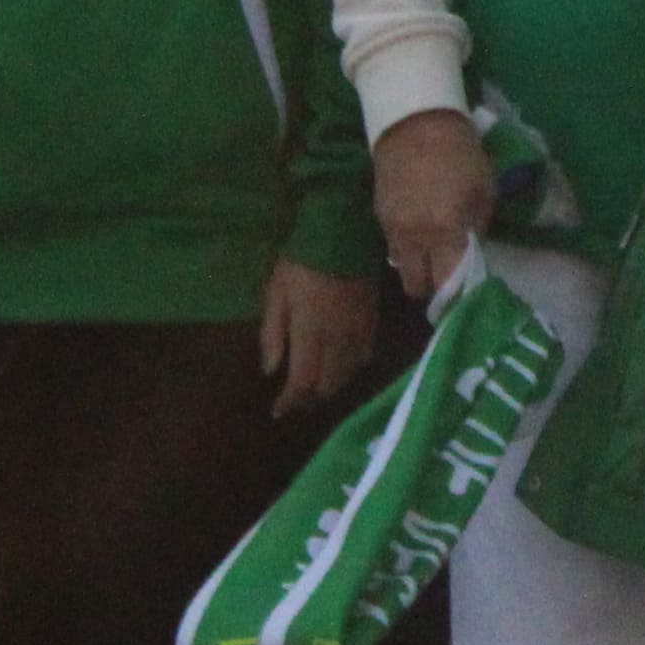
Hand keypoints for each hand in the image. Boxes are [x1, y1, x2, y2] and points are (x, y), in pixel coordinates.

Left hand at [264, 257, 383, 415]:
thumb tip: (271, 371)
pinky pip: (365, 357)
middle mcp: (338, 339)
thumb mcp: (276, 293)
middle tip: (296, 401)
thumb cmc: (302, 262)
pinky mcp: (373, 321)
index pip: (303, 381)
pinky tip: (342, 367)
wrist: (344, 232)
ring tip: (316, 388)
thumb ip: (273, 334)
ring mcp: (359, 331)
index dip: (291, 402)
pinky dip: (351, 370)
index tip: (278, 412)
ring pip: (348, 375)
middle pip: (328, 384)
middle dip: (310, 398)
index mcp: (311, 333)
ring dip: (330, 387)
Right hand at [369, 107, 495, 308]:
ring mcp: (391, 229)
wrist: (416, 121)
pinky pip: (392, 247)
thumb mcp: (485, 192)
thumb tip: (472, 258)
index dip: (456, 299)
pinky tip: (419, 230)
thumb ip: (477, 230)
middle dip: (433, 287)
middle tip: (448, 275)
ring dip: (417, 268)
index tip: (465, 300)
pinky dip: (406, 247)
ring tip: (433, 253)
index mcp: (446, 231)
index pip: (446, 286)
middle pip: (417, 288)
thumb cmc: (462, 155)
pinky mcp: (378, 217)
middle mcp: (414, 238)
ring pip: (401, 270)